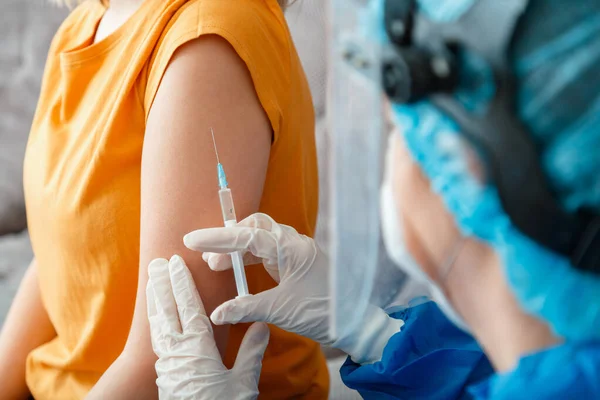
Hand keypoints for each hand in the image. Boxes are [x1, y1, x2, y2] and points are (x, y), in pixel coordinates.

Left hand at [146, 256, 268, 399]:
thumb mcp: (243, 382)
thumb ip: (250, 352)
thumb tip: (261, 325)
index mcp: (198, 348)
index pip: (188, 307)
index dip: (182, 283)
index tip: (176, 263)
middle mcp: (178, 351)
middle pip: (166, 310)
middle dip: (161, 284)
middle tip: (156, 263)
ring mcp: (168, 363)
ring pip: (158, 324)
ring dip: (155, 300)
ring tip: (151, 283)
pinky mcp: (166, 375)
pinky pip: (157, 340)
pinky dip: (156, 322)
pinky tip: (158, 320)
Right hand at [184, 213, 402, 363]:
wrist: (355, 320)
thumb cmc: (323, 311)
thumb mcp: (281, 310)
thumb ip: (247, 307)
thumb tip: (217, 313)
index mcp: (292, 249)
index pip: (248, 235)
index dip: (218, 237)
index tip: (193, 240)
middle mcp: (294, 244)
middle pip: (255, 227)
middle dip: (228, 239)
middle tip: (208, 258)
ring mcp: (296, 252)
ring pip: (261, 238)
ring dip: (238, 249)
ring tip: (218, 266)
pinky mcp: (297, 262)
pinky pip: (268, 251)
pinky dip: (250, 258)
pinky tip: (239, 270)